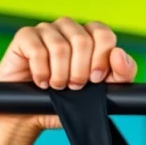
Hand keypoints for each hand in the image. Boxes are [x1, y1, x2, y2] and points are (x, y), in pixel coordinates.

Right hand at [0, 17, 137, 131]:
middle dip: (80, 70)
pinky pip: (37, 50)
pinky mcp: (25, 36)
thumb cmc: (66, 101)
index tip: (95, 79)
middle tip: (74, 87)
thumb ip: (120, 75)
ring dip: (60, 74)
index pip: (103, 34)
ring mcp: (46, 30)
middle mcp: (68, 29)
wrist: (32, 115)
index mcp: (89, 37)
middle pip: (82, 39)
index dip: (101, 57)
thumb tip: (119, 54)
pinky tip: (41, 82)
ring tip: (57, 87)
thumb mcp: (100, 93)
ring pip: (60, 46)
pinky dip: (41, 72)